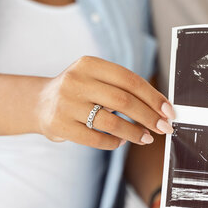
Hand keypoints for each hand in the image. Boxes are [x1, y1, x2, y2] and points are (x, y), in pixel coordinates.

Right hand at [35, 56, 174, 148]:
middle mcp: (76, 81)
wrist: (38, 104)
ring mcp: (66, 104)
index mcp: (89, 64)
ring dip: (135, 133)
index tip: (168, 111)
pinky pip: (96, 138)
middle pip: (123, 101)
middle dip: (149, 116)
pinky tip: (121, 142)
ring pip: (111, 122)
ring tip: (146, 138)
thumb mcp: (96, 79)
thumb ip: (123, 89)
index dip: (153, 97)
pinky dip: (114, 143)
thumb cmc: (80, 92)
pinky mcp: (60, 125)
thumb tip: (160, 108)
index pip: (130, 80)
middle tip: (164, 128)